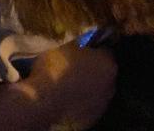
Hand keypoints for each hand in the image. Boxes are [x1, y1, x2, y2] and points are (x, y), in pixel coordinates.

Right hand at [0, 41, 116, 130]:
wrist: (42, 101)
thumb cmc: (55, 67)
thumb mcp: (67, 44)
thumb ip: (81, 40)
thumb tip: (86, 34)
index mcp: (109, 64)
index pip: (106, 50)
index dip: (94, 49)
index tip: (82, 49)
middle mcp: (112, 85)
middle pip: (103, 72)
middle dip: (93, 69)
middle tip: (76, 66)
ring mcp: (102, 105)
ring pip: (97, 90)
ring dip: (88, 86)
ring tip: (70, 84)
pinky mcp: (90, 119)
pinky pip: (88, 106)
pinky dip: (81, 102)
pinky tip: (68, 98)